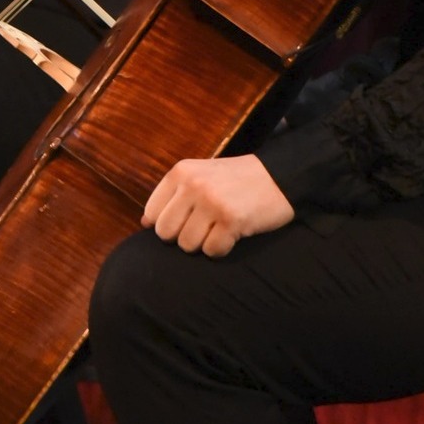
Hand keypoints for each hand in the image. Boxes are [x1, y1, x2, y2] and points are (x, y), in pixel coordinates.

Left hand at [143, 154, 294, 256]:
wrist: (280, 177)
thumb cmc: (236, 180)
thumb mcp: (201, 175)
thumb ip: (173, 196)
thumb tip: (143, 222)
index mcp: (181, 172)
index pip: (152, 214)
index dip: (168, 224)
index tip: (188, 219)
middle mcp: (193, 185)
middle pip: (166, 233)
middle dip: (183, 237)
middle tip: (205, 226)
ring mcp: (212, 202)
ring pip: (188, 246)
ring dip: (205, 243)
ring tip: (221, 226)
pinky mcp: (232, 220)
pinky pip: (212, 251)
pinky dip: (223, 248)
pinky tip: (234, 232)